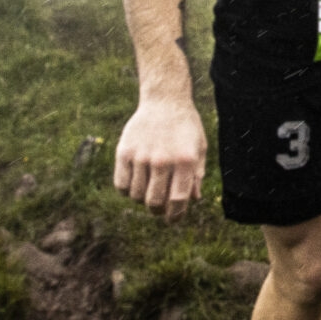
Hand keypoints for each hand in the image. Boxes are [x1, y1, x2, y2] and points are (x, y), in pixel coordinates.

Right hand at [113, 96, 206, 220]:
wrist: (165, 100)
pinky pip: (121, 185)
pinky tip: (136, 183)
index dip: (175, 215)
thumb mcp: (199, 148)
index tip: (173, 219)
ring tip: (148, 190)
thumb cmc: (186, 127)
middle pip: (154, 202)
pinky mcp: (124, 152)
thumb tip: (193, 200)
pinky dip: (127, 190)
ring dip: (142, 200)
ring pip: (136, 196)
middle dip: (157, 211)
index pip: (178, 200)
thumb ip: (197, 174)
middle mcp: (163, 160)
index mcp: (185, 161)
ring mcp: (141, 156)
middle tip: (159, 208)